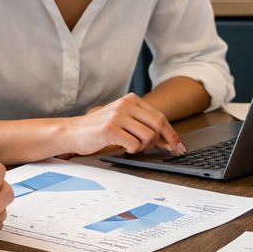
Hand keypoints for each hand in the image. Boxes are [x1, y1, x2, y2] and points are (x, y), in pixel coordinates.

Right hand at [58, 93, 182, 155]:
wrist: (73, 132)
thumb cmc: (99, 129)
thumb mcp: (123, 120)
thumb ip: (142, 125)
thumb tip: (167, 140)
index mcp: (131, 100)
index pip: (160, 117)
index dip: (172, 134)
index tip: (179, 146)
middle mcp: (126, 105)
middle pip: (159, 124)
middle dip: (165, 141)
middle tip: (167, 151)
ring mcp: (118, 116)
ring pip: (148, 136)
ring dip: (144, 147)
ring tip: (133, 147)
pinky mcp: (110, 129)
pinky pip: (134, 145)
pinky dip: (133, 150)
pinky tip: (124, 148)